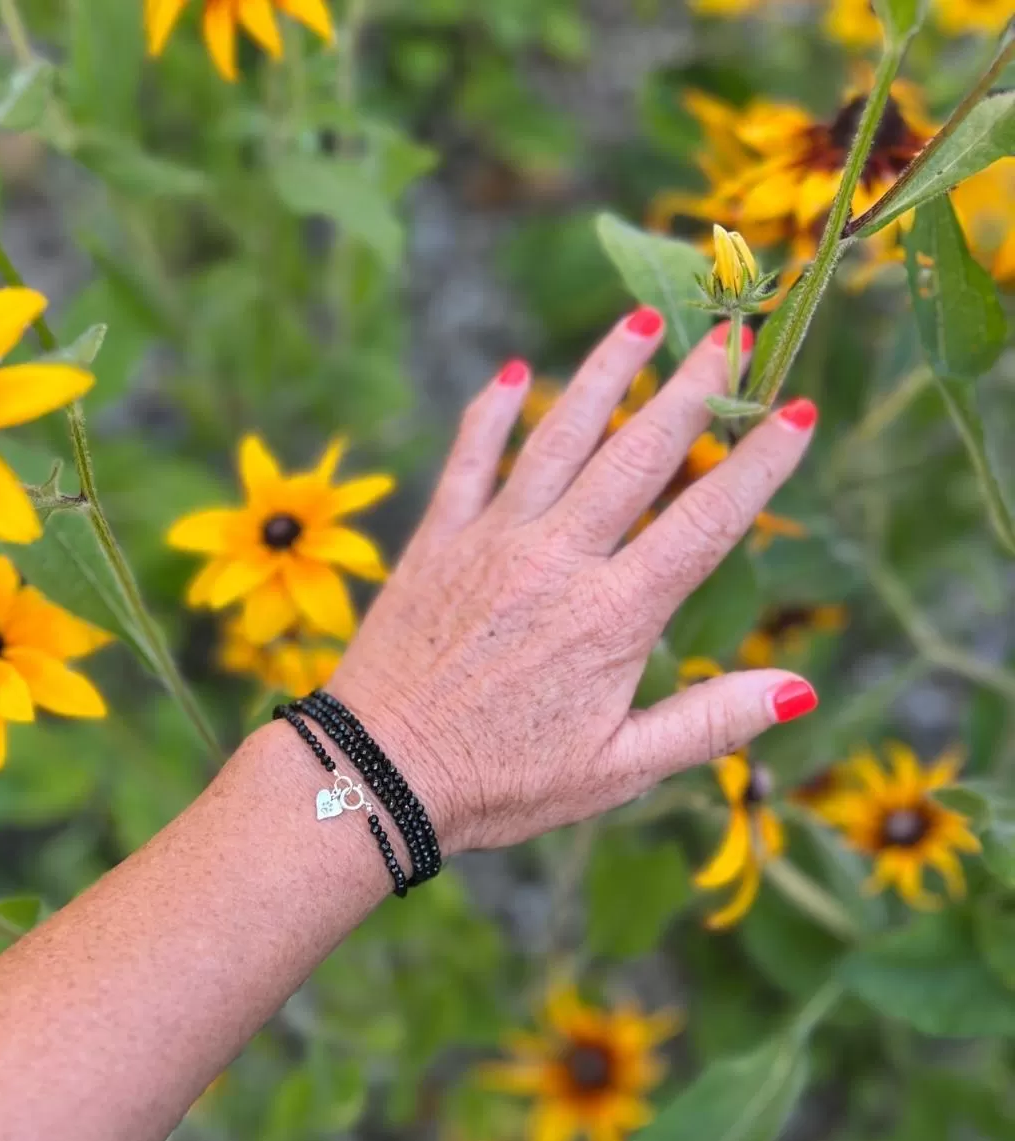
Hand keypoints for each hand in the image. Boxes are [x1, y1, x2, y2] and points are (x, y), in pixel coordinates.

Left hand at [331, 310, 818, 854]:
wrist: (377, 776)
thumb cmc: (501, 782)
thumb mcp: (618, 770)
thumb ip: (710, 723)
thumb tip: (800, 691)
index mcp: (612, 615)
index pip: (705, 522)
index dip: (759, 465)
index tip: (799, 411)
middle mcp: (555, 559)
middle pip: (637, 455)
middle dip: (690, 391)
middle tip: (728, 338)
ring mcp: (490, 540)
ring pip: (558, 437)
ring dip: (603, 374)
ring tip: (640, 321)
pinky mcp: (436, 541)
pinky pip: (467, 459)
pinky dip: (490, 413)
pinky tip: (513, 374)